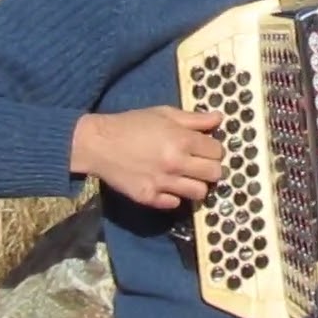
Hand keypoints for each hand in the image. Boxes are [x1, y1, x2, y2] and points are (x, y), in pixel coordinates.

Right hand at [71, 105, 224, 209]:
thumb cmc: (132, 124)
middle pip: (214, 174)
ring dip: (197, 185)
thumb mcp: (164, 114)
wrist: (98, 144)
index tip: (205, 148)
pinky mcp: (149, 197)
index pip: (217, 151)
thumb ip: (194, 119)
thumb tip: (219, 119)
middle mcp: (176, 163)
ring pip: (200, 193)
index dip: (213, 148)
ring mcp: (163, 183)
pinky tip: (167, 186)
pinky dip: (174, 196)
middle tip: (200, 164)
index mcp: (182, 140)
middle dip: (211, 168)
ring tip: (186, 177)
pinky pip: (175, 204)